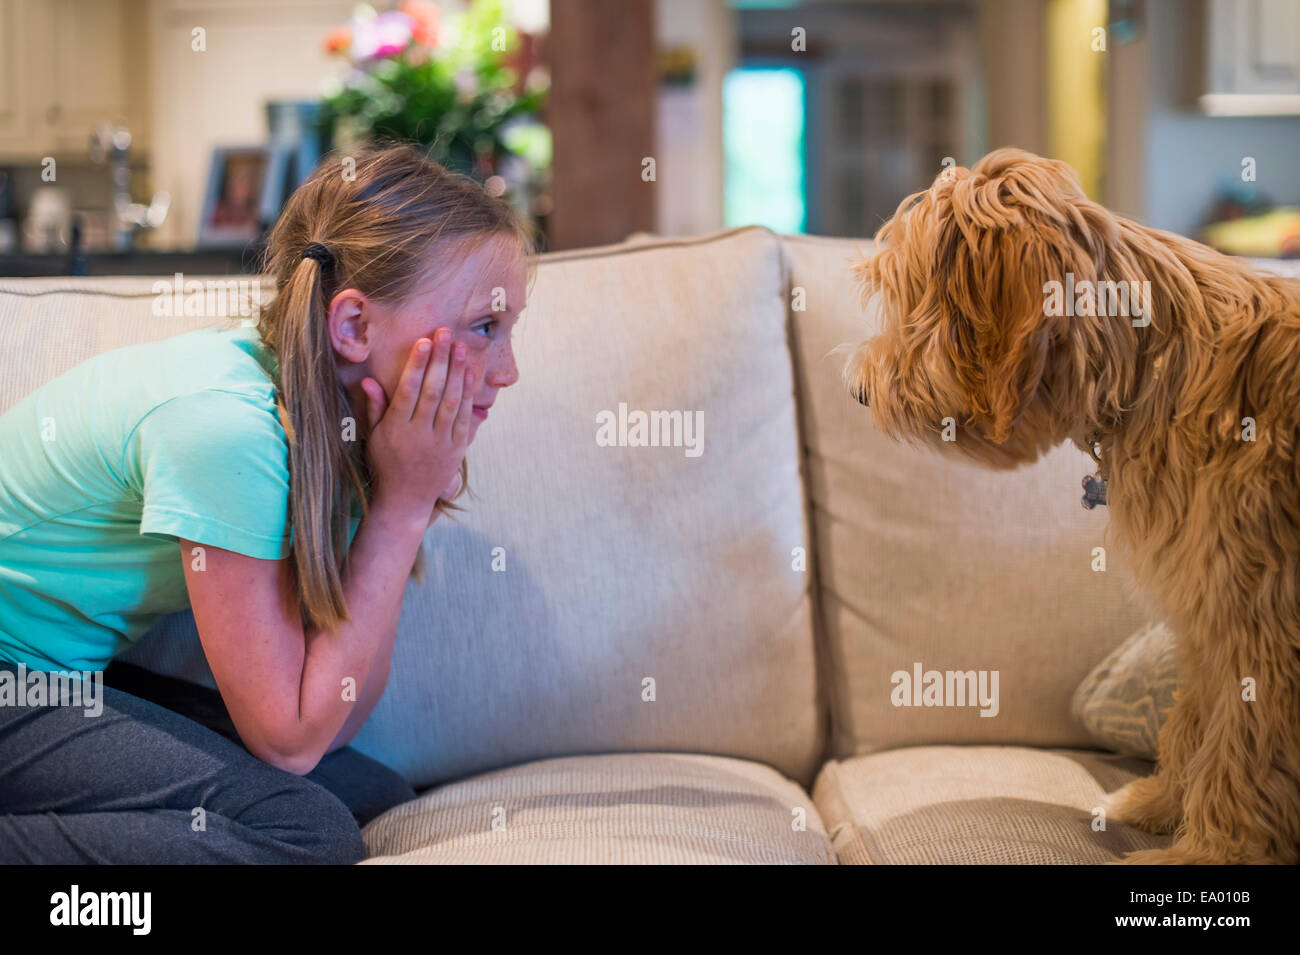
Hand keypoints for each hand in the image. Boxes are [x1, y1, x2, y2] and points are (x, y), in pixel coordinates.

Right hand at [360, 329, 475, 523]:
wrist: (406, 500)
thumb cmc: (386, 464)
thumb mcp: (374, 437)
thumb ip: (375, 407)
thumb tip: (368, 380)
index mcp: (396, 428)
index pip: (408, 390)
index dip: (417, 365)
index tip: (423, 342)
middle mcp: (419, 434)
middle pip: (432, 390)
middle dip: (439, 360)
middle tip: (445, 333)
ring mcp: (440, 442)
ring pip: (451, 401)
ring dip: (456, 371)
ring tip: (459, 346)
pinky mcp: (456, 449)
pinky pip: (463, 417)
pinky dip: (467, 394)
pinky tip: (469, 373)